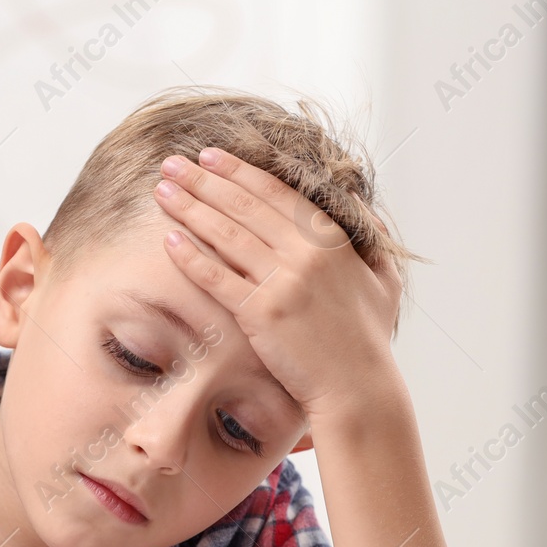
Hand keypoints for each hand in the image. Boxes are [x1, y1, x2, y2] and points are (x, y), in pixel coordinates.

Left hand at [154, 147, 402, 420]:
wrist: (358, 389)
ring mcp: (283, 281)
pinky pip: (217, 277)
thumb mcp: (384, 280)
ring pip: (226, 234)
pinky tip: (169, 240)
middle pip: (243, 205)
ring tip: (162, 191)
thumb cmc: (368, 340)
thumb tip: (366, 211)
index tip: (210, 156)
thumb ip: (374, 239)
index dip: (239, 171)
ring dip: (189, 208)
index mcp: (331, 239)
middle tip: (171, 164)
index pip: (276, 192)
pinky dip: (191, 257)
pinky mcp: (261, 313)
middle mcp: (306, 252)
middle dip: (202, 181)